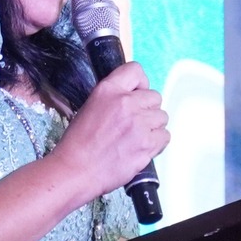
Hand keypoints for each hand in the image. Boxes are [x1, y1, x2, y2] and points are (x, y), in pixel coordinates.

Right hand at [52, 63, 167, 200]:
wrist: (76, 170)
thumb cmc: (78, 143)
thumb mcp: (91, 106)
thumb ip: (114, 97)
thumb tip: (136, 96)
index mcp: (108, 90)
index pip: (136, 70)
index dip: (139, 84)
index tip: (136, 94)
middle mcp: (126, 103)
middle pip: (155, 97)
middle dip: (147, 109)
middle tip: (134, 122)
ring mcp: (138, 124)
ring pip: (162, 117)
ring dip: (153, 126)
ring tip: (136, 137)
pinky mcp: (147, 144)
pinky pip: (165, 136)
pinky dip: (157, 142)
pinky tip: (141, 147)